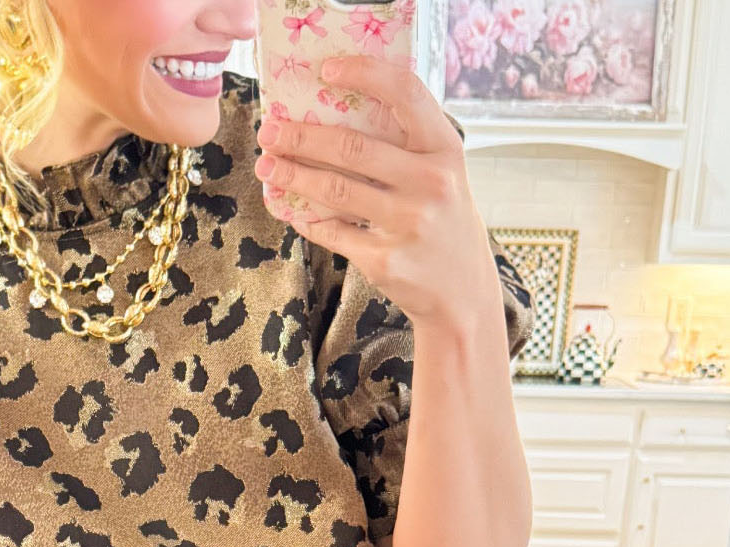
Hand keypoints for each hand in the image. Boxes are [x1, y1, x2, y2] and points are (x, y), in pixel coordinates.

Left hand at [254, 52, 501, 333]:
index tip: (326, 70)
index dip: (365, 74)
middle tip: (270, 131)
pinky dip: (306, 218)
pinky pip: (333, 232)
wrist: (462, 294)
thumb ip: (406, 145)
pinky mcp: (385, 261)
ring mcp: (408, 224)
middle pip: (353, 148)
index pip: (405, 94)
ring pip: (335, 191)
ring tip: (267, 166)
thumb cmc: (443, 221)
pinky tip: (289, 207)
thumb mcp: (442, 174)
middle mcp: (431, 183)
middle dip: (302, 137)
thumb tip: (334, 115)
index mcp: (445, 148)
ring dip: (292, 176)